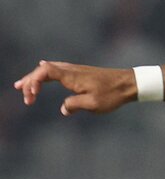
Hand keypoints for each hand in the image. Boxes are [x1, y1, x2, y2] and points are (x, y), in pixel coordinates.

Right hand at [13, 60, 134, 115]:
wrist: (130, 83)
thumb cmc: (113, 94)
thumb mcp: (93, 104)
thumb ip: (74, 105)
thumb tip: (63, 109)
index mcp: (72, 76)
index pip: (45, 71)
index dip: (34, 82)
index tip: (33, 96)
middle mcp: (72, 70)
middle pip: (43, 70)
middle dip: (30, 82)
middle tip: (23, 96)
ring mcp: (76, 70)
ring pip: (49, 69)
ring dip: (35, 77)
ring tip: (21, 86)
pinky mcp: (81, 73)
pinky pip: (57, 70)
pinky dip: (45, 73)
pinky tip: (41, 70)